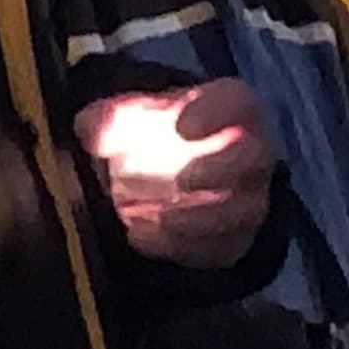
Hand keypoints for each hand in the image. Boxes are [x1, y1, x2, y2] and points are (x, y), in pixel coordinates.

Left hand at [75, 78, 280, 269]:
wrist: (156, 175)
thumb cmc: (151, 133)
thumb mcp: (124, 117)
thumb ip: (107, 120)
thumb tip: (93, 135)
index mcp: (227, 108)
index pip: (236, 101)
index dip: (215, 113)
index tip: (183, 127)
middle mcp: (249, 152)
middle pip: (255, 156)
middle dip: (221, 168)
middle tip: (184, 179)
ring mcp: (248, 197)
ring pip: (243, 210)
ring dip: (198, 218)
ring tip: (157, 217)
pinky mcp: (233, 237)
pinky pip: (220, 246)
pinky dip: (179, 246)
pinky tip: (140, 236)